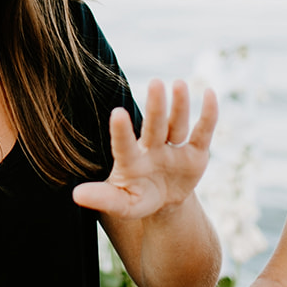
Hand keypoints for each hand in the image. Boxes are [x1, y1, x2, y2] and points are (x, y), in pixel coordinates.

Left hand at [72, 80, 217, 219]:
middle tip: (155, 83)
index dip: (121, 131)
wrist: (164, 200)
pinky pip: (203, 132)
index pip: (124, 144)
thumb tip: (75, 195)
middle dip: (155, 108)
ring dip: (180, 105)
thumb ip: (103, 198)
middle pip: (154, 126)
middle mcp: (152, 147)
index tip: (117, 113)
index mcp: (131, 160)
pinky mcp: (196, 153)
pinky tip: (210, 93)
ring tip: (178, 83)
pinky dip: (208, 115)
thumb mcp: (122, 203)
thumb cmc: (137, 198)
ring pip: (177, 124)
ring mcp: (174, 148)